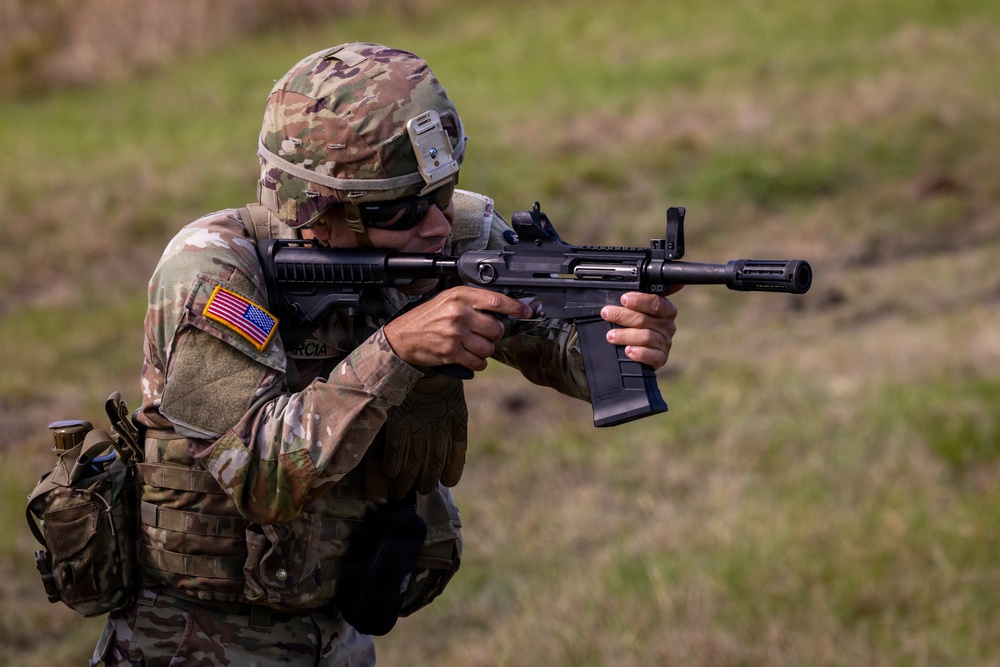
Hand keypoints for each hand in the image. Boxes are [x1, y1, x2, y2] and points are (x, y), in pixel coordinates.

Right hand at [383, 286, 531, 370]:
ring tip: (473, 345)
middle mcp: (459, 313)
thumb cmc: (426, 318)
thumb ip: (472, 301)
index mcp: (460, 296)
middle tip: (482, 333)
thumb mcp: (447, 299)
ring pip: (489, 347)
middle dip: (494, 333)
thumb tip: (501, 308)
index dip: (516, 307)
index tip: (527, 311)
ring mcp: (456, 334)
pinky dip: (478, 362)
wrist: (402, 337)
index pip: (496, 300)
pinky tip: (469, 356)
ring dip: (485, 350)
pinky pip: (479, 362)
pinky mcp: (452, 353)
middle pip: (496, 328)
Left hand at [600, 290, 679, 369]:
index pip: (656, 303)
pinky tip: (628, 350)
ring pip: (646, 337)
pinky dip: (639, 353)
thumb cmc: (636, 326)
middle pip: (646, 319)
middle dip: (623, 316)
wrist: (641, 350)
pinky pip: (652, 356)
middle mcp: (667, 325)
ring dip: (626, 335)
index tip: (624, 299)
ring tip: (611, 335)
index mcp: (666, 310)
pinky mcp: (661, 358)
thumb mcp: (636, 311)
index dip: (640, 301)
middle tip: (607, 314)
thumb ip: (634, 302)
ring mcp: (665, 342)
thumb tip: (624, 295)